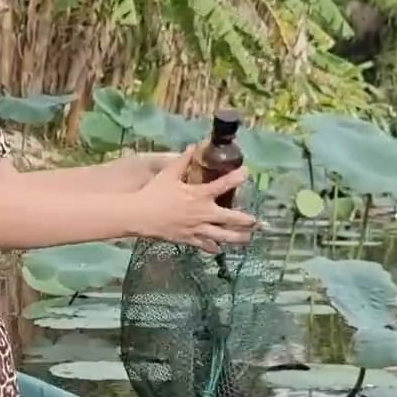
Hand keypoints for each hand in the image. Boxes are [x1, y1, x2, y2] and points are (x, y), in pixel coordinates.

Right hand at [130, 149, 257, 252]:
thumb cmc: (153, 193)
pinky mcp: (188, 239)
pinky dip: (213, 248)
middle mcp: (203, 213)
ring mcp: (196, 229)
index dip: (238, 177)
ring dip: (237, 238)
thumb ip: (183, 160)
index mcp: (199, 195)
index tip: (247, 172)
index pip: (224, 184)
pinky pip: (204, 245)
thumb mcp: (169, 174)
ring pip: (222, 236)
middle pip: (231, 219)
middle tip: (258, 222)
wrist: (139, 215)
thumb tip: (193, 146)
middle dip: (247, 220)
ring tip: (248, 239)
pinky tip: (219, 249)